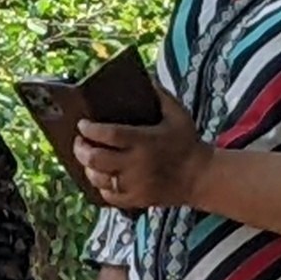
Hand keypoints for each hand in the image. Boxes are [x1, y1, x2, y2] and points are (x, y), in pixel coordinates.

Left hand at [74, 86, 207, 213]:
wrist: (201, 177)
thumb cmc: (188, 143)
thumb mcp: (178, 114)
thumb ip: (161, 95)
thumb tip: (145, 79)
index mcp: (144, 141)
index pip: (108, 134)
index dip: (90, 129)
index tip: (82, 124)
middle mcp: (136, 164)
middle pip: (95, 158)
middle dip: (81, 149)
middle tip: (80, 141)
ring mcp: (135, 184)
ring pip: (98, 178)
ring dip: (88, 167)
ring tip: (88, 158)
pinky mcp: (136, 200)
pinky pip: (109, 196)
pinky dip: (101, 187)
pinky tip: (102, 177)